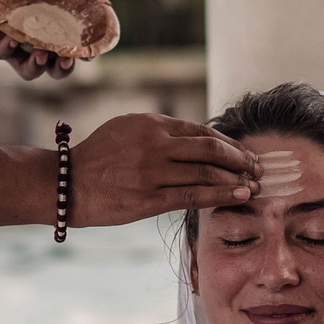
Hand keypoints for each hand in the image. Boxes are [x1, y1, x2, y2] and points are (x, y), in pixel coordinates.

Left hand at [0, 0, 111, 80]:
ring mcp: (10, 39)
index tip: (95, 49)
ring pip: (32, 68)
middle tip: (69, 60)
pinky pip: (1, 55)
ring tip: (42, 56)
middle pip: (58, 61)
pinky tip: (11, 40)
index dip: (88, 47)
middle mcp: (33, 30)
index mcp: (51, 12)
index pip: (76, 37)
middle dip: (66, 67)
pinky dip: (8, 51)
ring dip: (41, 68)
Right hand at [68, 113, 259, 227]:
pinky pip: (193, 196)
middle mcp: (153, 144)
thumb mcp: (127, 129)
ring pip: (206, 174)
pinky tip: (238, 197)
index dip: (229, 144)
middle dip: (240, 161)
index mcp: (150, 124)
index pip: (201, 132)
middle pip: (210, 150)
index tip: (244, 153)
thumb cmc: (99, 158)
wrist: (66, 184)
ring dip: (236, 180)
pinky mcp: (148, 199)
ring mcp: (151, 172)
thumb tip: (201, 140)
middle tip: (257, 169)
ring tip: (253, 187)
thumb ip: (161, 132)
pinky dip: (221, 195)